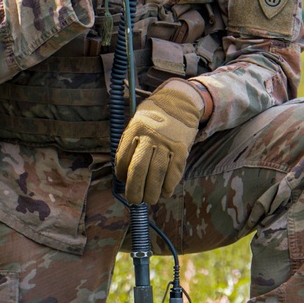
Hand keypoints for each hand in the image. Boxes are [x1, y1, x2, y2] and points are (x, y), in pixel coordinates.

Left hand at [115, 79, 204, 205]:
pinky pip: (174, 172)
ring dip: (152, 192)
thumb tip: (125, 175)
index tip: (124, 180)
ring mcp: (166, 144)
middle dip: (134, 190)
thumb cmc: (154, 118)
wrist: (179, 103)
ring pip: (156, 174)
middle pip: (138, 169)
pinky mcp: (181, 149)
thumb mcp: (137, 123)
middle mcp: (149, 137)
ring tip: (150, 200)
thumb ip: (131, 145)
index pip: (122, 159)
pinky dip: (169, 186)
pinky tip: (165, 192)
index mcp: (134, 130)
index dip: (121, 174)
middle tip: (134, 200)